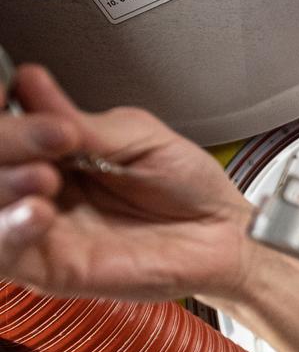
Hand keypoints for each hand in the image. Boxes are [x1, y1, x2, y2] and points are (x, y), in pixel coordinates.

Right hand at [0, 65, 254, 301]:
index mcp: (50, 151)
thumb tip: (29, 82)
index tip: (11, 95)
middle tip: (50, 135)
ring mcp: (40, 230)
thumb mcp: (139, 137)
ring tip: (45, 175)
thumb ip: (79, 119)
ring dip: (2, 184)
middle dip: (4, 142)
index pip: (1, 129)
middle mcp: (36, 188)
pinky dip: (12, 229)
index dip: (1, 114)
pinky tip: (40, 211)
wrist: (223, 235)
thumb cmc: (188, 188)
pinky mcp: (52, 269)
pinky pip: (7, 255)